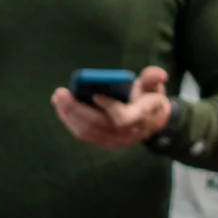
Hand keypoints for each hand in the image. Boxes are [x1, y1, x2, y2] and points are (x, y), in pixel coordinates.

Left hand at [51, 65, 169, 148]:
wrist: (154, 121)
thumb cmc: (150, 99)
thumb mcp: (154, 87)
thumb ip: (152, 78)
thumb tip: (159, 74)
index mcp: (141, 117)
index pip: (123, 118)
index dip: (110, 108)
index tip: (96, 94)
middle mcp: (128, 132)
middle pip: (98, 125)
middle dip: (77, 109)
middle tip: (61, 92)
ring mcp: (116, 140)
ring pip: (88, 131)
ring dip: (69, 115)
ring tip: (58, 98)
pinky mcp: (106, 142)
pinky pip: (85, 135)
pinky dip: (71, 122)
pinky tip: (62, 108)